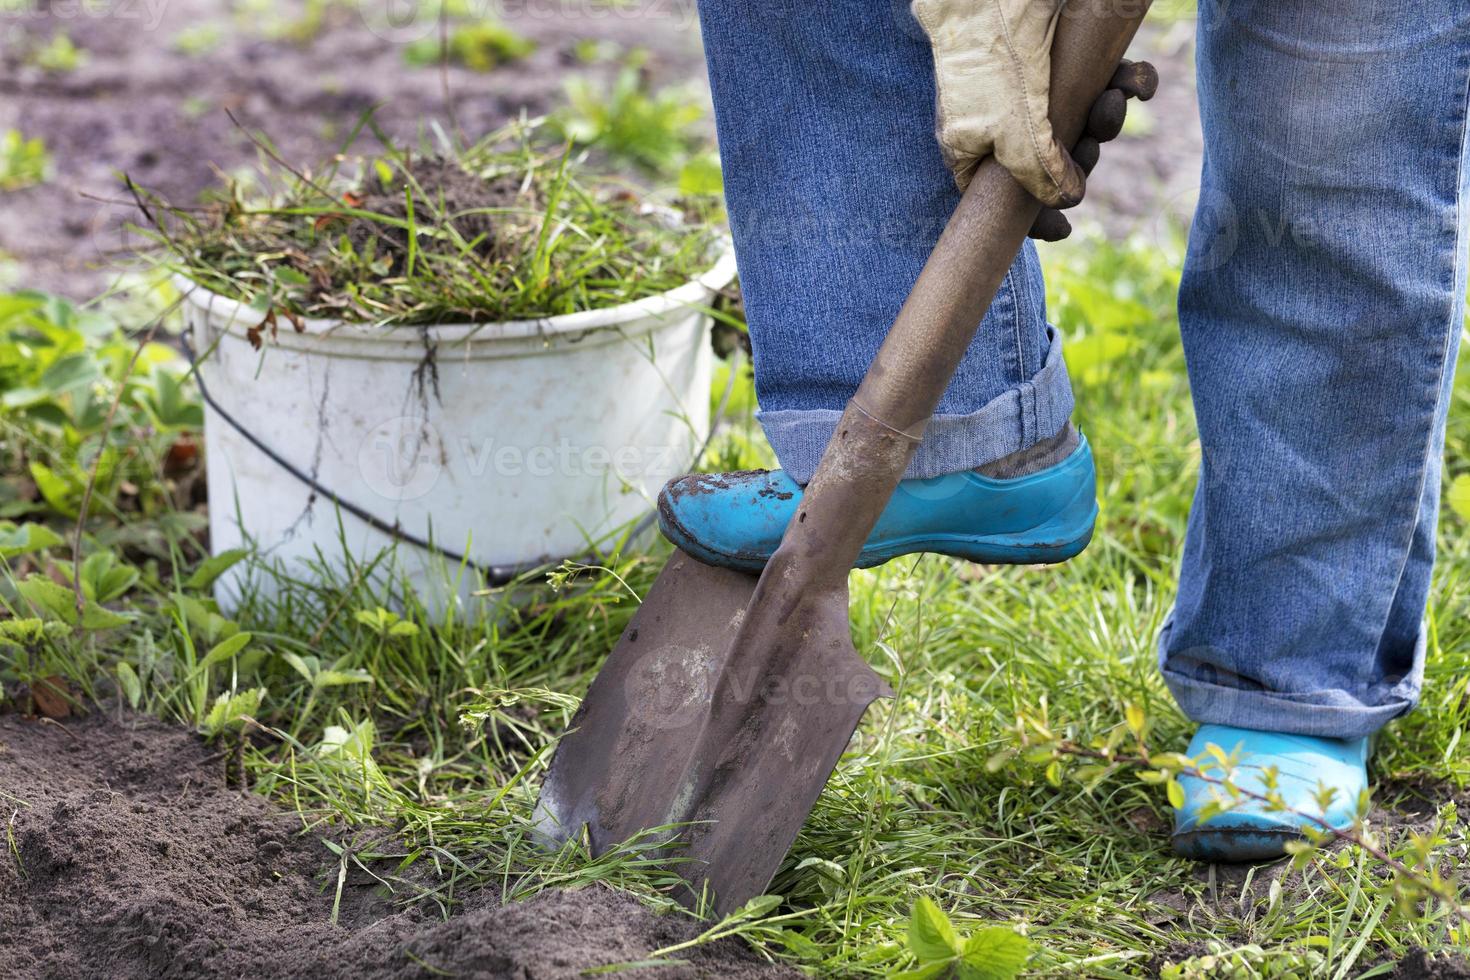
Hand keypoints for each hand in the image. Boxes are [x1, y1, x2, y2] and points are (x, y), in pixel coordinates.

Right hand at [913, 0, 1156, 236]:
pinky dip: (1128, 83)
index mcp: (974, 145)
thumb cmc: (992, 59)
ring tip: (1116, 96)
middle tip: (1091, 146)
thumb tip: (1069, 200)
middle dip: (1082, 156)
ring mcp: (1035, 87)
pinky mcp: (1067, 55)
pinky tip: (1138, 83)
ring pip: (1080, 119)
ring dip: (1109, 117)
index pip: (1000, 198)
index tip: (1063, 228)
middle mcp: (1003, 120)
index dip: (1033, 215)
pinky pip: (1103, 79)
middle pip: (1050, 160)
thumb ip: (1037, 176)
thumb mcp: (1012, 133)